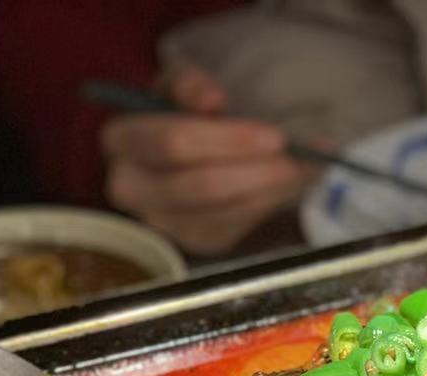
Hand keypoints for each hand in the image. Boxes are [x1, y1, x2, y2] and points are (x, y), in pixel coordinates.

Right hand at [100, 63, 313, 255]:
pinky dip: (272, 203)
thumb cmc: (180, 111)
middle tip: (294, 158)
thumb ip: (191, 84)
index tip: (273, 136)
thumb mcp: (180, 83)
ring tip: (304, 167)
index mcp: (122, 141)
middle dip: (255, 172)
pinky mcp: (196, 242)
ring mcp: (164, 222)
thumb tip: (211, 99)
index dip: (226, 141)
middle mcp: (133, 189)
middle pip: (199, 186)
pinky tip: (294, 182)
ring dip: (272, 191)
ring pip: (223, 212)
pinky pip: (238, 226)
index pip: (173, 144)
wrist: (182, 149)